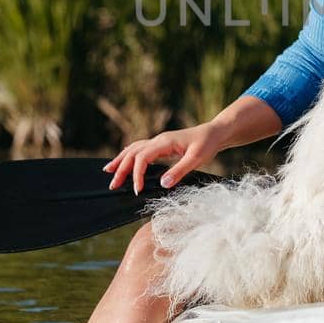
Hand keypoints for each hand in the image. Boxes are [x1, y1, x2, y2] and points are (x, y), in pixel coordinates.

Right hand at [103, 122, 225, 193]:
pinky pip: (140, 149)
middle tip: (112, 185)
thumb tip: (162, 184)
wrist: (215, 132)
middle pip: (132, 153)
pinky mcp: (162, 145)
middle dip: (121, 168)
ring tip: (108, 171)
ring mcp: (159, 142)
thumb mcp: (197, 158)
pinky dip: (129, 155)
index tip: (136, 190)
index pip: (142, 157)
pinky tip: (124, 161)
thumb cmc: (207, 144)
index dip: (136, 174)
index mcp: (164, 142)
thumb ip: (180, 171)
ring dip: (120, 160)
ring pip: (133, 149)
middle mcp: (158, 140)